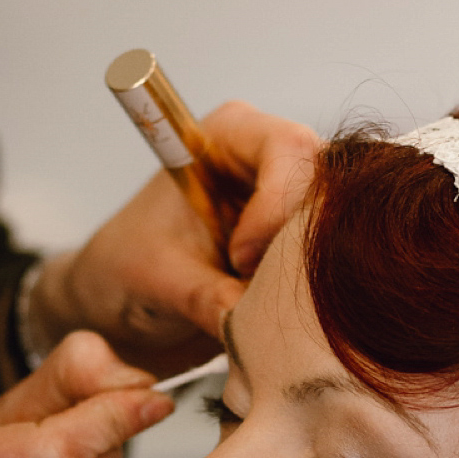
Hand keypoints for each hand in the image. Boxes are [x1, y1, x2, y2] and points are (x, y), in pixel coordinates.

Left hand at [31, 99, 318, 371]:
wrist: (119, 303)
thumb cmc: (124, 269)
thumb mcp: (158, 281)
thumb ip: (206, 296)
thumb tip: (254, 323)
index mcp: (229, 135)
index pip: (288, 149)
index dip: (276, 205)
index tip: (239, 258)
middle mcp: (271, 160)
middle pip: (329, 188)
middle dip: (303, 247)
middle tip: (258, 292)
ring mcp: (292, 204)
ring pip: (338, 233)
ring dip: (308, 276)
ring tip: (259, 306)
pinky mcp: (303, 247)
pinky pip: (332, 267)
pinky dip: (310, 297)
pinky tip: (274, 315)